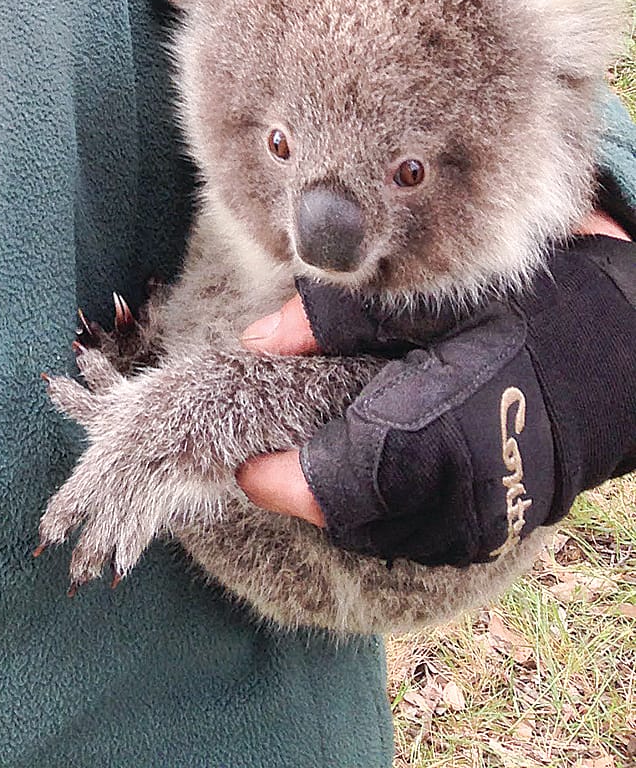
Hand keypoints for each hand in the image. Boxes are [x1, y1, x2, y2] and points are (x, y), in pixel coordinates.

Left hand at [235, 209, 632, 538]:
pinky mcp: (489, 536)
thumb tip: (256, 340)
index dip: (276, 478)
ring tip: (319, 441)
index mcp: (437, 431)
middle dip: (300, 483)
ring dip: (337, 497)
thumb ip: (338, 322)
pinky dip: (377, 506)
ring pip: (374, 533)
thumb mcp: (431, 300)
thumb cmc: (525, 316)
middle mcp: (458, 495)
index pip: (333, 484)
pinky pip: (410, 536)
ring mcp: (478, 526)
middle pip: (344, 517)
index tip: (237, 457)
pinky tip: (373, 458)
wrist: (620, 362)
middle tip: (269, 438)